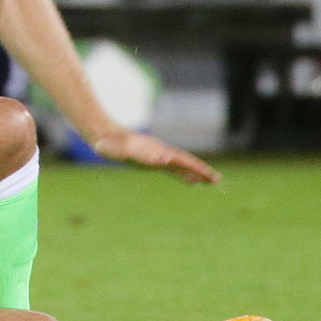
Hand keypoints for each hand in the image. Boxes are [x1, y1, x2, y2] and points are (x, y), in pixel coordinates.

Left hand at [89, 126, 220, 184]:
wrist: (103, 137)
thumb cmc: (108, 144)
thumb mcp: (118, 149)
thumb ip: (132, 153)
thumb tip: (163, 159)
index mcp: (153, 151)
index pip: (177, 160)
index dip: (190, 167)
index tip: (202, 177)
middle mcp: (159, 152)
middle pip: (185, 162)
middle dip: (201, 170)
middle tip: (217, 180)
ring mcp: (158, 156)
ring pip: (182, 166)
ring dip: (197, 174)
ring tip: (213, 182)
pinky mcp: (154, 161)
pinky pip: (173, 170)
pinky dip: (184, 175)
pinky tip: (193, 182)